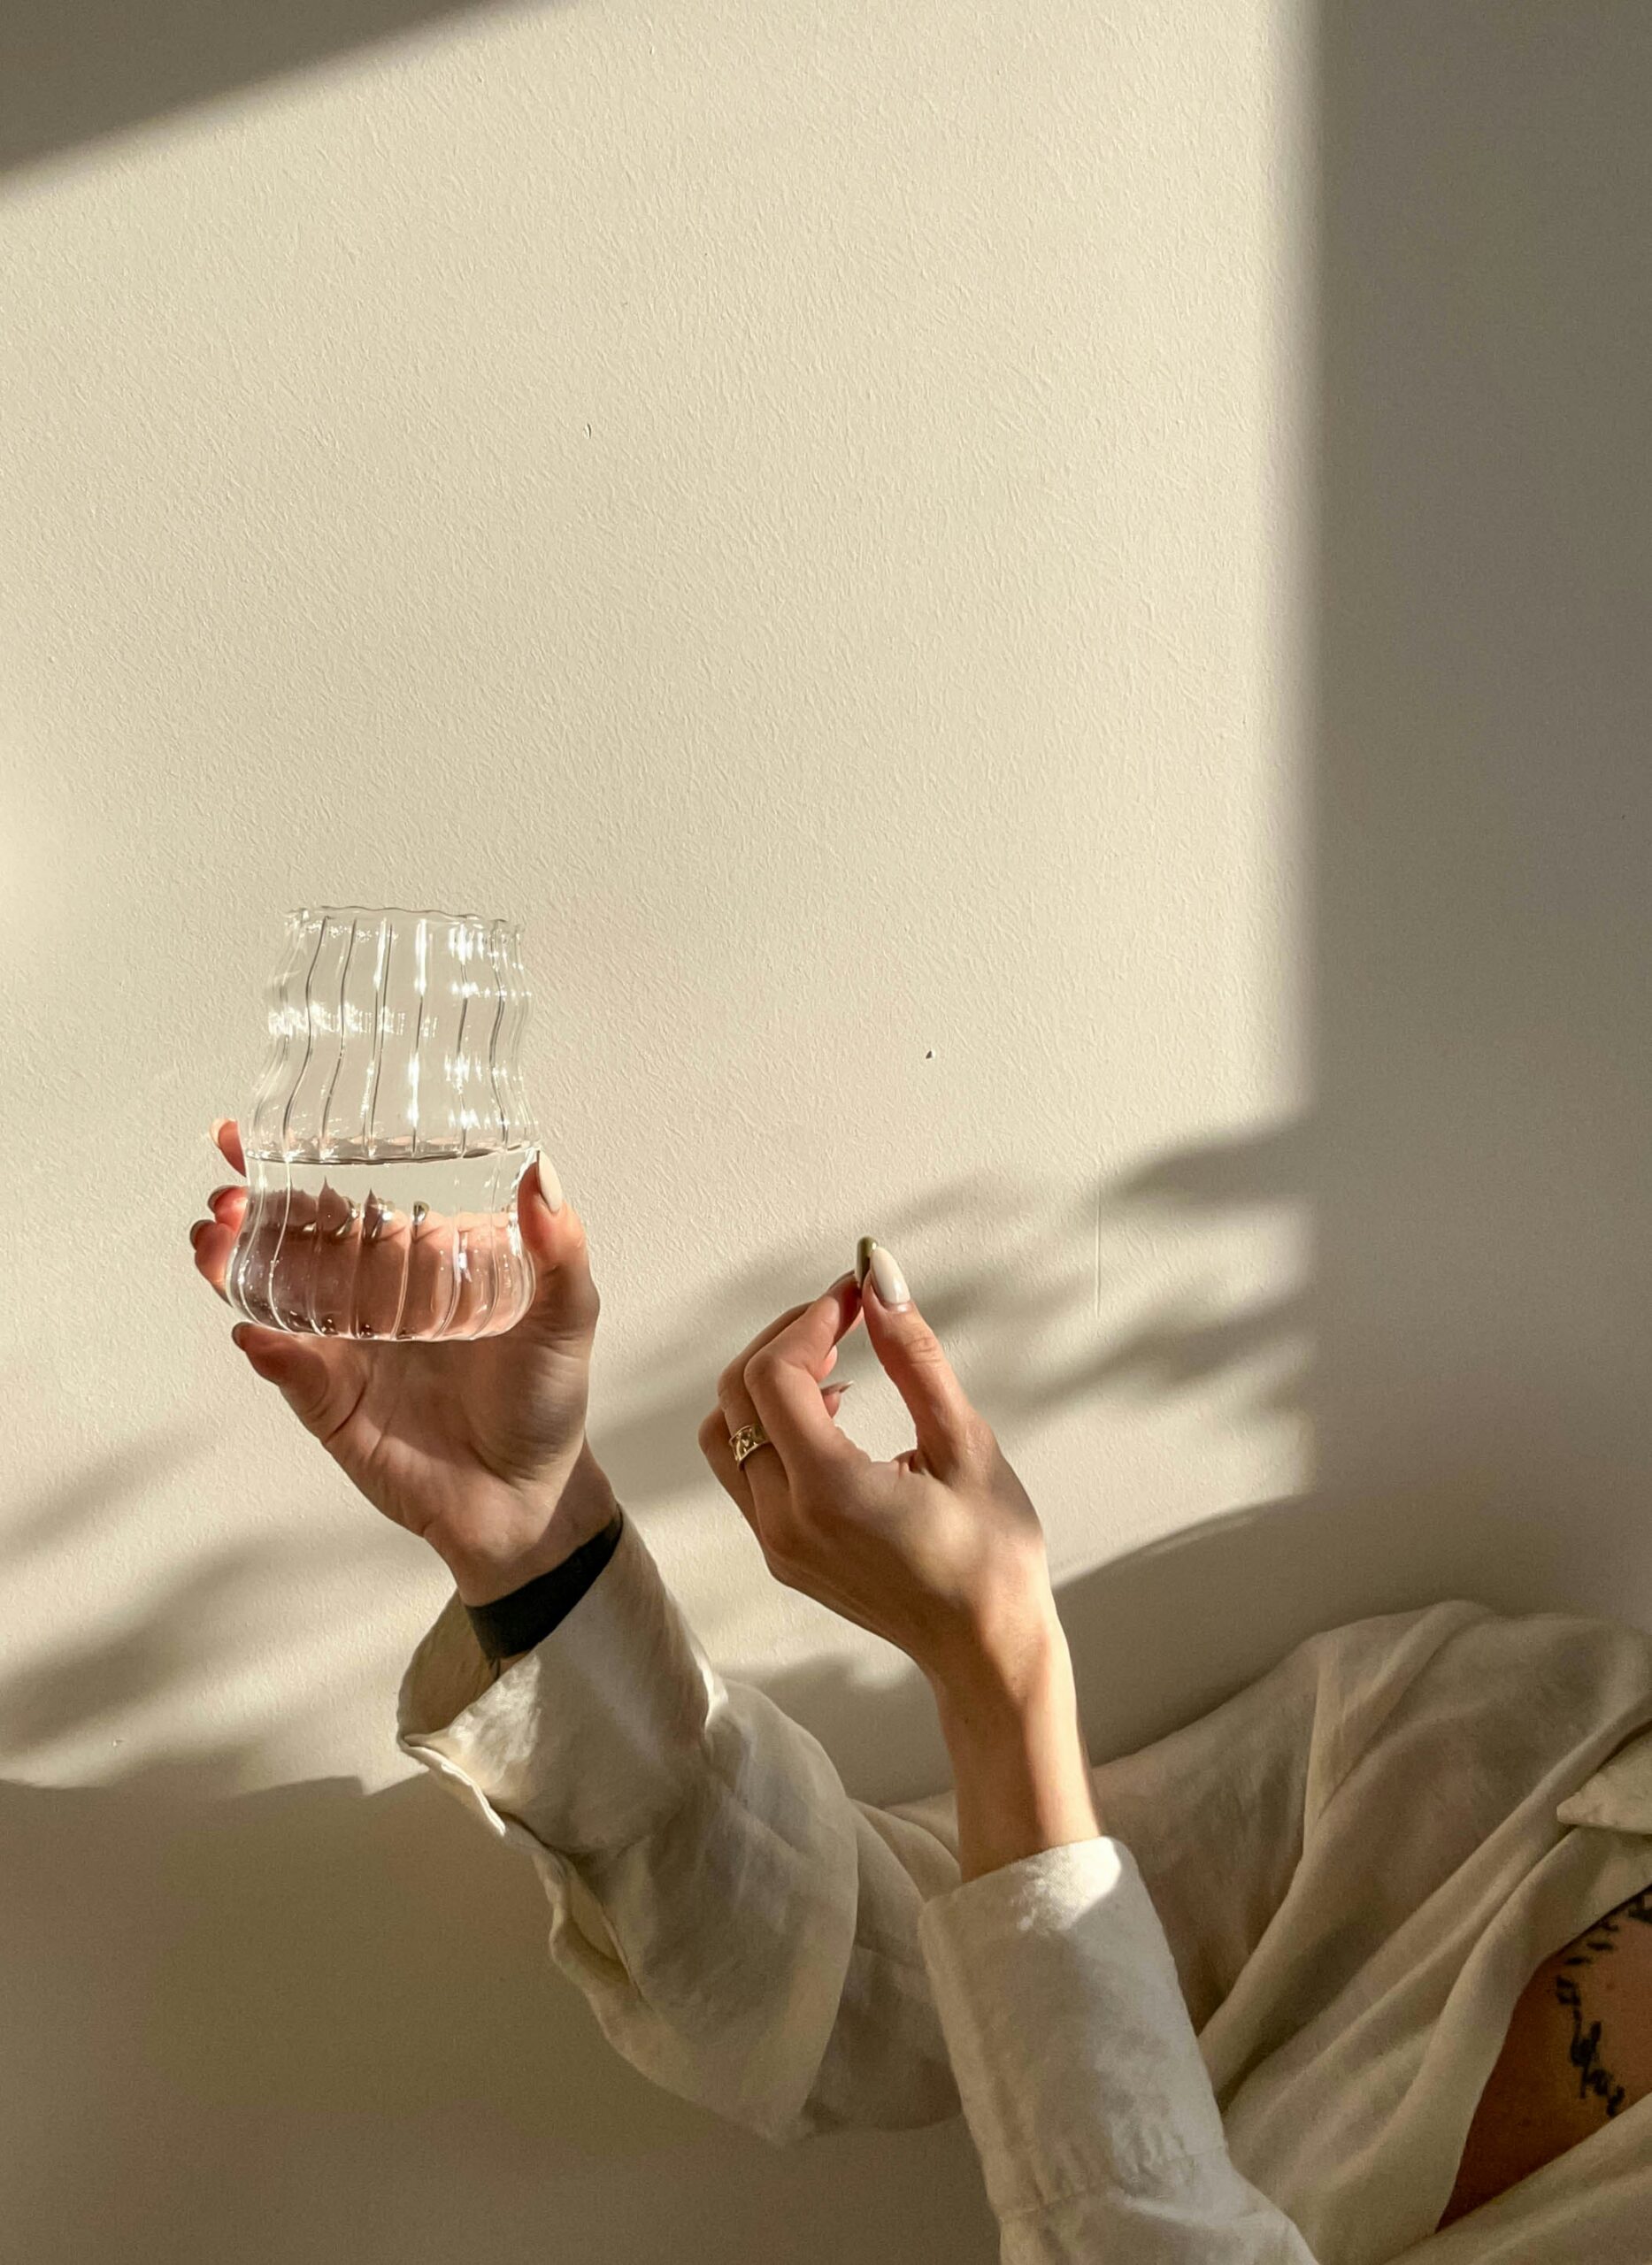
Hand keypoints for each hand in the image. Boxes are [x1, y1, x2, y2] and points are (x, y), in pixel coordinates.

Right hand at [189, 1119, 612, 1601]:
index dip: (300, 1164)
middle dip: (249, 1210)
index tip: (250, 1135)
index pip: (350, 1198)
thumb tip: (540, 1169)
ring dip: (234, 1265)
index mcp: (417, 1260)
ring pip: (275, 1296)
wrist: (527, 1495)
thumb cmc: (546, 1396)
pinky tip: (253, 1328)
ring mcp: (344, 1348)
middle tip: (226, 1193)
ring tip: (212, 1239)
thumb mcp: (567, 1312)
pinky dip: (269, 1347)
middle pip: (295, 1240)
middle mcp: (371, 1296)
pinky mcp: (331, 1403)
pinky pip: (290, 1369)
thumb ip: (558, 1245)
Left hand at [696, 1251, 1058, 1701]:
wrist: (986, 1650)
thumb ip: (915, 1357)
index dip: (811, 1318)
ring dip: (767, 1382)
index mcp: (830, 1492)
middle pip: (736, 1395)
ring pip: (723, 1433)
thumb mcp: (967, 1444)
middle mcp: (785, 1520)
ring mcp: (775, 1542)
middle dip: (787, 1338)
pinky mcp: (779, 1553)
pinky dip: (769, 1424)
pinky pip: (744, 1470)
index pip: (775, 1374)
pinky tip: (832, 1413)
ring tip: (836, 1363)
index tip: (858, 1295)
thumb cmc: (993, 1553)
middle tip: (848, 1314)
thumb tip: (881, 1279)